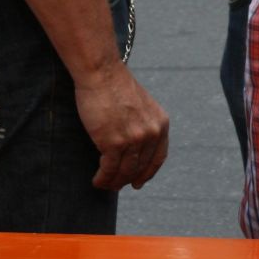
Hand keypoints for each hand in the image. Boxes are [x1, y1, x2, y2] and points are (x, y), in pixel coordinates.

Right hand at [74, 63, 169, 191]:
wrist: (101, 72)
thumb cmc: (114, 84)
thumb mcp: (140, 104)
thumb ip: (142, 124)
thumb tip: (135, 146)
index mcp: (161, 123)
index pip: (158, 157)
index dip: (148, 173)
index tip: (139, 182)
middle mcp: (151, 134)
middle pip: (140, 167)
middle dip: (127, 179)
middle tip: (116, 185)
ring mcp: (134, 140)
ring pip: (124, 172)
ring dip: (113, 182)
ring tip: (104, 184)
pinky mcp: (114, 143)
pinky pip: (109, 169)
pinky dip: (103, 178)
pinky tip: (97, 180)